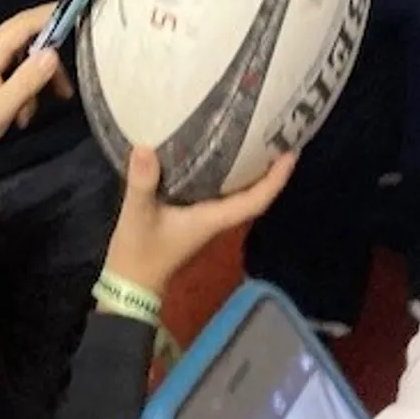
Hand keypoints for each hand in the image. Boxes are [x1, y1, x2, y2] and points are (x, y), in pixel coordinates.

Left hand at [0, 7, 73, 182]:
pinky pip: (19, 73)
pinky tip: (22, 115)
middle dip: (49, 60)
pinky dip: (27, 91)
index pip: (24, 23)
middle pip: (28, 38)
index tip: (77, 13)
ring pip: (26, 59)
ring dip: (36, 83)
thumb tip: (53, 53)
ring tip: (33, 110)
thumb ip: (28, 79)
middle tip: (65, 85)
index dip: (50, 15)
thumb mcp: (2, 107)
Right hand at [104, 148, 296, 297]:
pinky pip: (218, 191)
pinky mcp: (191, 214)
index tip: (290, 155)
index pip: (253, 202)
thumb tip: (146, 148)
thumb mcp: (137, 215)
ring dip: (250, 170)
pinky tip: (217, 152)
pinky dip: (226, 172)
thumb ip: (142, 183)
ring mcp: (204, 217)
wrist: (129, 283)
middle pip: (252, 195)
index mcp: (211, 218)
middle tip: (278, 136)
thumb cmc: (139, 252)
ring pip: (236, 193)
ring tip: (255, 137)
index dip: (274, 181)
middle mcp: (214, 217)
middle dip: (268, 169)